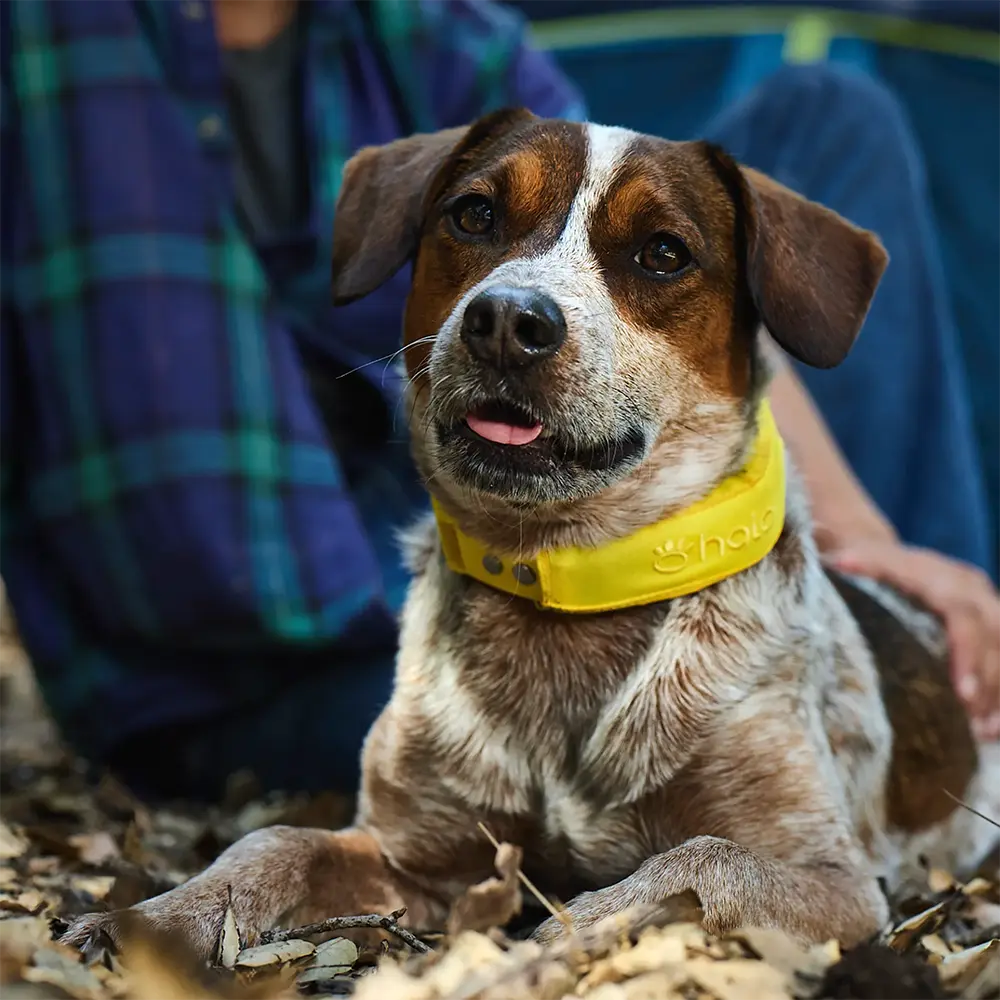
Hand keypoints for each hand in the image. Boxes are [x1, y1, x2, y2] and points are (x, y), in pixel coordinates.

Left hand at [825, 542, 999, 738]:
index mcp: (945, 577)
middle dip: (989, 682)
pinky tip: (989, 727)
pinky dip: (998, 692)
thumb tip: (840, 563)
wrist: (882, 550)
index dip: (968, 654)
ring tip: (983, 732)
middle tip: (976, 725)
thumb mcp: (865, 559)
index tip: (963, 694)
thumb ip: (861, 564)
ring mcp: (985, 606)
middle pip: (994, 638)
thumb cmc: (867, 562)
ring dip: (997, 692)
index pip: (965, 617)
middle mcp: (972, 590)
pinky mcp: (987, 623)